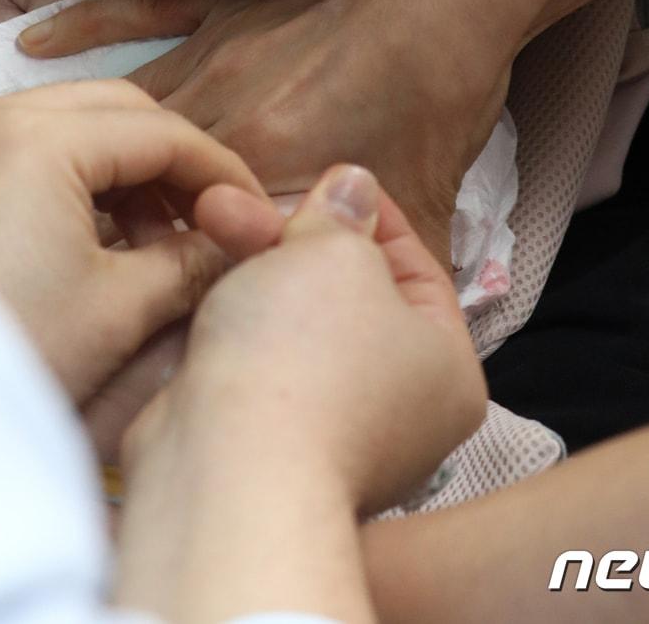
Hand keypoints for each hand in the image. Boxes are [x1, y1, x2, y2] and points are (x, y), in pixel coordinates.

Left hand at [0, 82, 270, 404]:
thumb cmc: (6, 353)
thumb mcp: (118, 311)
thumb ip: (191, 261)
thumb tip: (244, 238)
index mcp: (38, 136)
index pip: (161, 130)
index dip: (220, 171)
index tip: (257, 214)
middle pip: (114, 110)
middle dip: (171, 162)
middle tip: (210, 224)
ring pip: (67, 122)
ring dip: (121, 170)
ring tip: (155, 246)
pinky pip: (21, 144)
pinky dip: (69, 176)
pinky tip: (96, 238)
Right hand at [20, 0, 518, 259]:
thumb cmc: (441, 101)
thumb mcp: (422, 216)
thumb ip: (373, 279)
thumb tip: (361, 337)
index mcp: (263, 169)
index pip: (188, 236)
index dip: (154, 274)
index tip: (126, 302)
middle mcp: (221, 111)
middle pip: (143, 174)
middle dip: (110, 218)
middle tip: (70, 250)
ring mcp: (214, 52)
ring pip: (127, 105)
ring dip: (86, 141)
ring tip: (35, 180)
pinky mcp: (221, 5)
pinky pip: (135, 10)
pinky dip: (82, 25)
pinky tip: (28, 43)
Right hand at [149, 165, 486, 510]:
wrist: (228, 471)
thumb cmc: (304, 355)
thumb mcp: (335, 253)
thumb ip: (343, 215)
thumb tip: (353, 188)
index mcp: (447, 368)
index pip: (417, 268)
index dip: (367, 212)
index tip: (323, 178)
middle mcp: (401, 410)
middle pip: (348, 292)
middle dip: (288, 236)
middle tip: (237, 203)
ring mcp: (332, 433)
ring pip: (294, 322)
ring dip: (252, 266)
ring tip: (208, 217)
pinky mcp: (269, 446)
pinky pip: (258, 361)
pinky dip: (233, 320)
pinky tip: (201, 279)